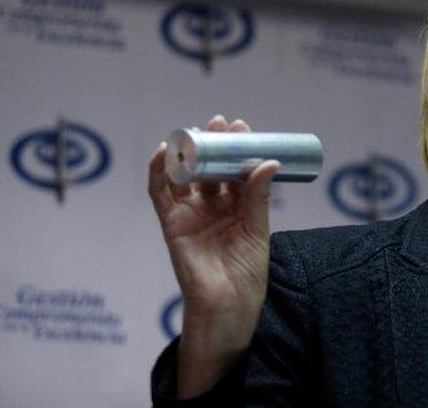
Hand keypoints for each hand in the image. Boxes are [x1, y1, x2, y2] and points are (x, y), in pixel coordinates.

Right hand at [148, 114, 279, 396]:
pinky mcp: (171, 223)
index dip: (236, 148)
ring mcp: (190, 214)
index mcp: (237, 207)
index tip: (243, 127)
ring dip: (187, 152)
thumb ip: (258, 196)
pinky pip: (160, 194)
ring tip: (195, 131)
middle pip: (209, 168)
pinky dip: (158, 172)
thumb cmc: (247, 273)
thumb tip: (269, 162)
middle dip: (213, 144)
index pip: (234, 170)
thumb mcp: (258, 230)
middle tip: (220, 122)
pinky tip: (162, 152)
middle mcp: (212, 207)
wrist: (228, 305)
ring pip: (185, 176)